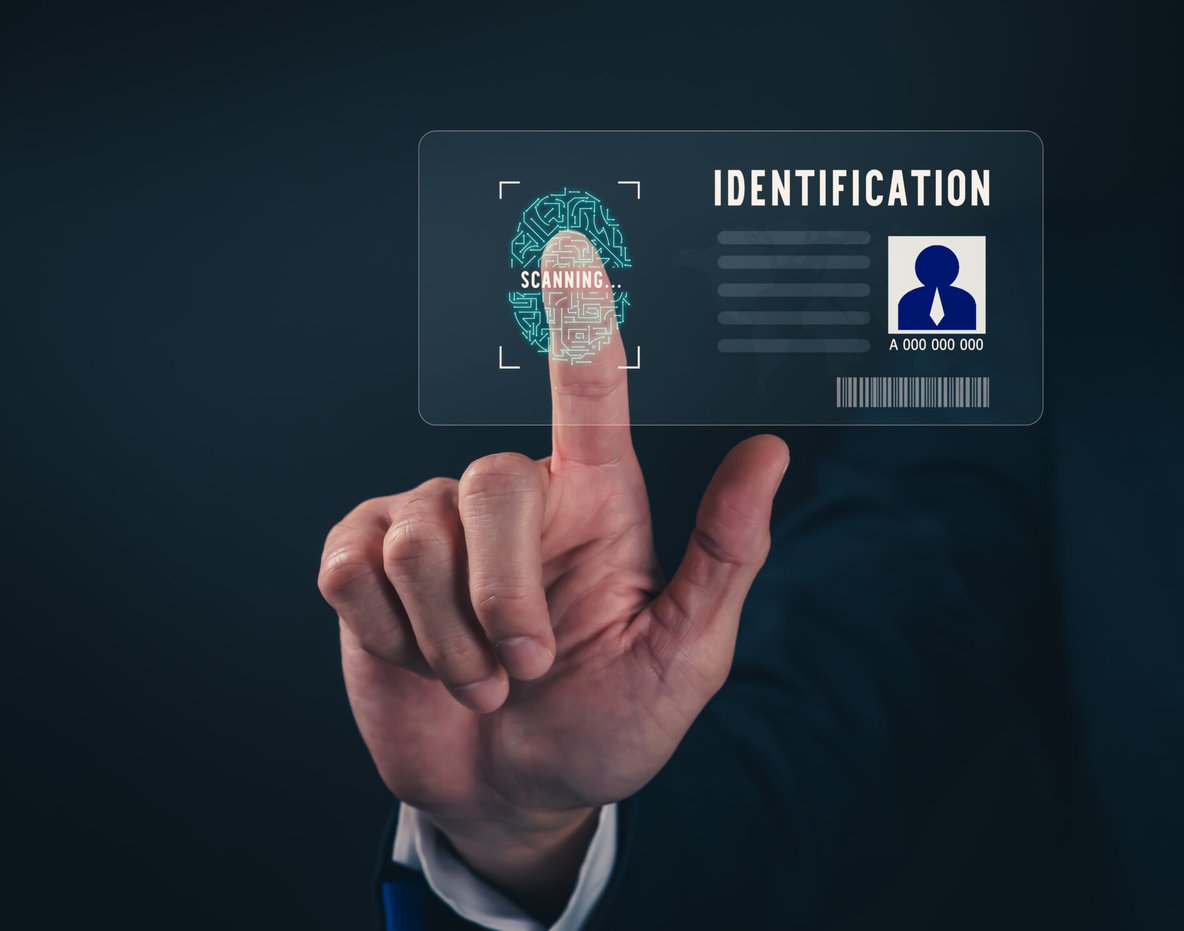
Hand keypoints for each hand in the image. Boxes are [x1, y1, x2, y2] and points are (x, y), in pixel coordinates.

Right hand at [317, 231, 788, 907]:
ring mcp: (431, 528)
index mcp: (597, 505)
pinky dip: (389, 638)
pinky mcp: (362, 565)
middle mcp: (514, 501)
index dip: (578, 323)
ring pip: (413, 539)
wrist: (515, 797)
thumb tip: (772, 452)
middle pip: (489, 485)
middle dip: (503, 599)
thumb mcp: (684, 653)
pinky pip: (351, 570)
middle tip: (528, 672)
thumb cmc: (611, 722)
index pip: (588, 395)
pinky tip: (418, 661)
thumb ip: (724, 555)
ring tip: (481, 683)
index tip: (574, 248)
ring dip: (450, 640)